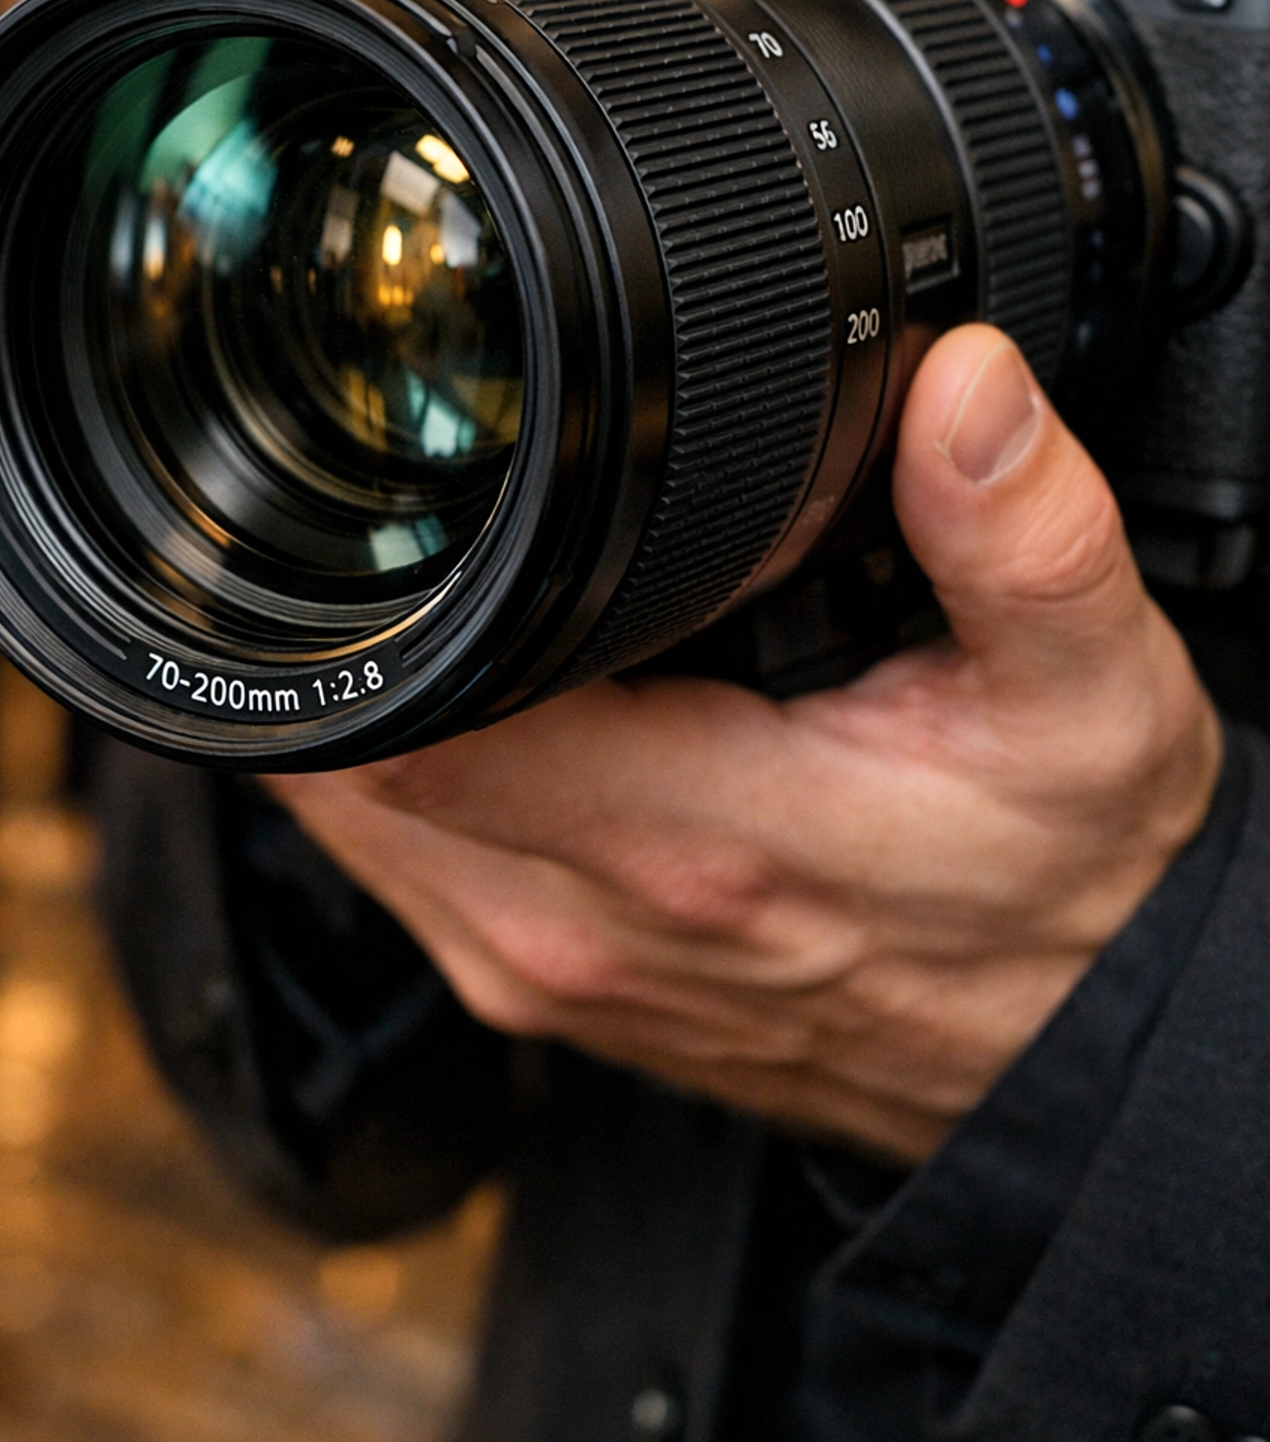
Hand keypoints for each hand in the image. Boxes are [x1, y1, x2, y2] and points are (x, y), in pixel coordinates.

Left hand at [266, 325, 1220, 1164]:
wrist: (1084, 1055)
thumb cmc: (1071, 882)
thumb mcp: (1090, 693)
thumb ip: (1023, 533)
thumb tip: (959, 386)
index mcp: (693, 838)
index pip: (421, 726)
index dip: (378, 600)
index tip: (397, 498)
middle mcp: (588, 925)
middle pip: (351, 771)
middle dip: (358, 633)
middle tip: (401, 520)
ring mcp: (558, 976)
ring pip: (357, 828)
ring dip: (371, 711)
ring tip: (439, 601)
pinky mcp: (559, 995)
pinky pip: (409, 874)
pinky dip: (406, 782)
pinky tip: (477, 707)